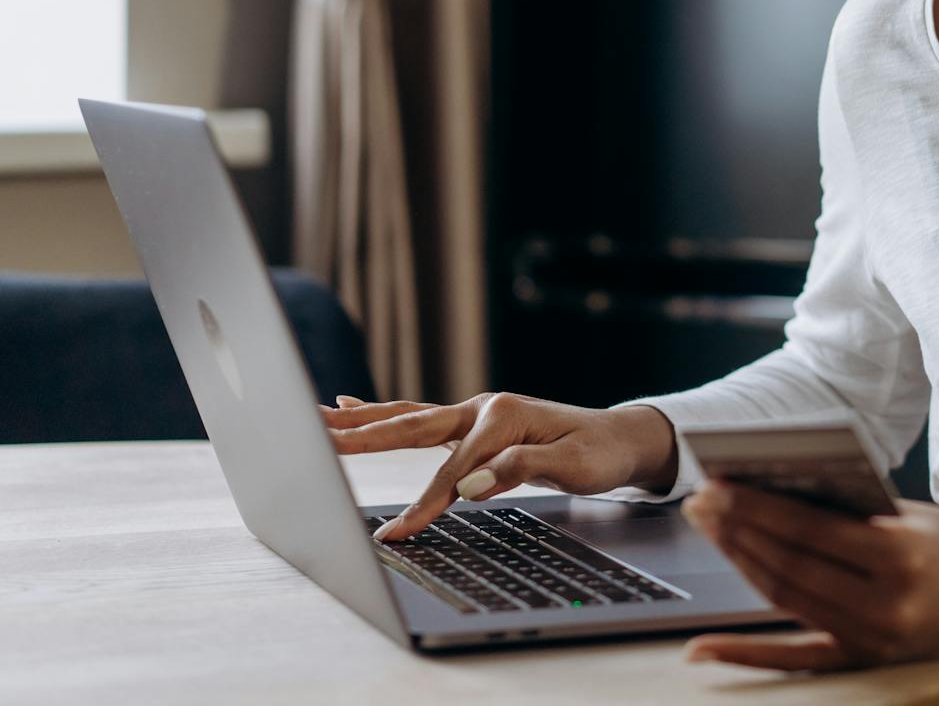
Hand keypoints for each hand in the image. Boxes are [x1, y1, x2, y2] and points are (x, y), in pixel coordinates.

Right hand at [321, 392, 674, 540]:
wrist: (619, 437)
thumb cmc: (599, 453)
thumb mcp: (571, 466)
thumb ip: (519, 469)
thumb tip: (469, 486)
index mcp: (504, 416)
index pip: (453, 469)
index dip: (425, 503)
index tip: (397, 533)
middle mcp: (484, 407)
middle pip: (414, 424)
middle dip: (365, 433)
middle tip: (318, 434)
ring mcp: (475, 412)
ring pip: (409, 416)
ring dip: (363, 418)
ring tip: (319, 414)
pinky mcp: (472, 423)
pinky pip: (420, 420)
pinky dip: (384, 415)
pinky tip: (352, 406)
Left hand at [679, 480, 938, 670]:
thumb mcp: (911, 515)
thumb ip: (850, 509)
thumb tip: (775, 491)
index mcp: (900, 556)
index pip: (809, 530)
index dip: (756, 507)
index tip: (718, 484)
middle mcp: (885, 604)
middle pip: (789, 565)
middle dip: (737, 530)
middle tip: (701, 502)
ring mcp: (873, 639)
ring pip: (785, 600)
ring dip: (739, 564)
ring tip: (710, 531)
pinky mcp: (865, 661)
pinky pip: (794, 659)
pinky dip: (744, 654)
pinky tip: (703, 648)